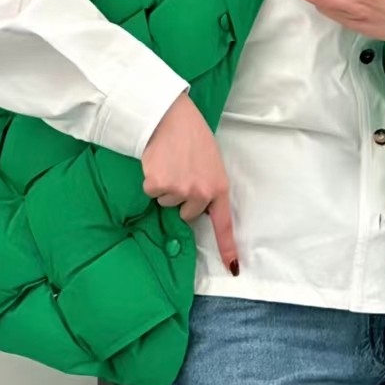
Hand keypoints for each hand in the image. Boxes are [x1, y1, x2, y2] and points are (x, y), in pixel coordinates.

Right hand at [142, 93, 237, 273]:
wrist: (170, 115)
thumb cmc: (191, 136)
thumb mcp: (210, 162)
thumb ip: (207, 186)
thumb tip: (195, 209)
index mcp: (218, 187)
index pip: (224, 224)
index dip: (227, 248)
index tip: (233, 268)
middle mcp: (201, 193)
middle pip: (186, 213)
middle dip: (181, 196)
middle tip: (180, 169)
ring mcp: (180, 191)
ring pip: (167, 202)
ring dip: (165, 185)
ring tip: (170, 162)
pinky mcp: (159, 185)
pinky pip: (152, 192)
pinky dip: (151, 179)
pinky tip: (157, 162)